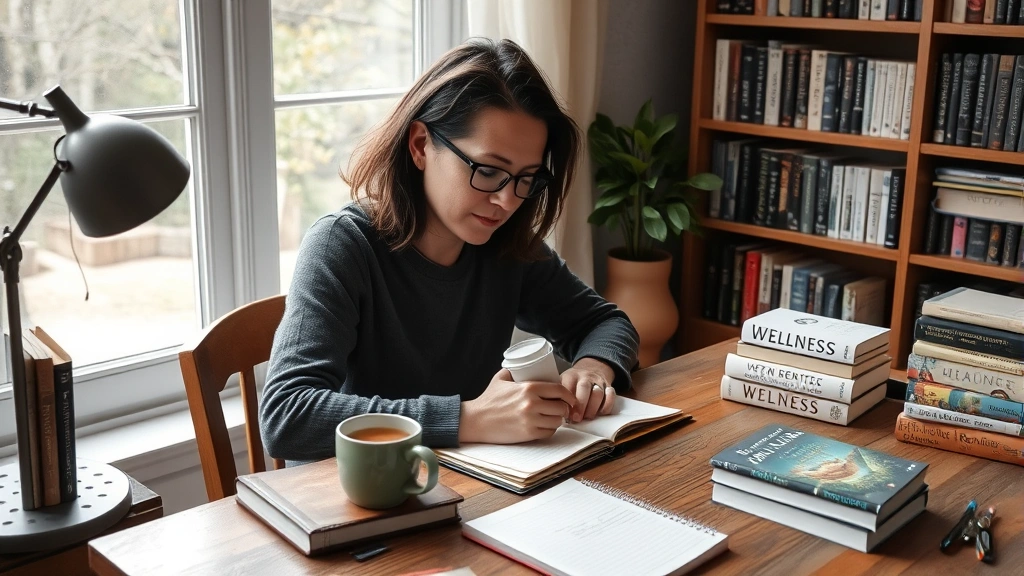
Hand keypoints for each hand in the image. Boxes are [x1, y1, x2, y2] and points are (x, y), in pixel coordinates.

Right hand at [459, 369, 576, 443]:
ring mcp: (531, 420)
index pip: (559, 390)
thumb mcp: (500, 379)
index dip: (568, 395)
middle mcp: (532, 403)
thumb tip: (519, 365)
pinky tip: (545, 426)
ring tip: (552, 417)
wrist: (476, 420)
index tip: (569, 398)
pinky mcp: (528, 434)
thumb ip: (512, 371)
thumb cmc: (488, 400)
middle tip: (560, 409)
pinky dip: (549, 430)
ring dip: (557, 420)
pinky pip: (548, 432)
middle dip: (564, 408)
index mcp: (529, 388)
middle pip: (561, 407)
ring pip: (557, 421)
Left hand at [561, 358, 616, 422]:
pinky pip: (611, 395)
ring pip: (598, 393)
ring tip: (587, 417)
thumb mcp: (562, 383)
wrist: (591, 368)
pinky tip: (600, 413)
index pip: (568, 387)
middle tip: (576, 419)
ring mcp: (598, 381)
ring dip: (592, 408)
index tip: (565, 414)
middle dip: (580, 405)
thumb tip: (553, 412)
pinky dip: (607, 405)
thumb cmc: (573, 382)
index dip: (567, 402)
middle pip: (584, 388)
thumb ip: (558, 394)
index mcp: (571, 376)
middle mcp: (585, 376)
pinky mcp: (609, 386)